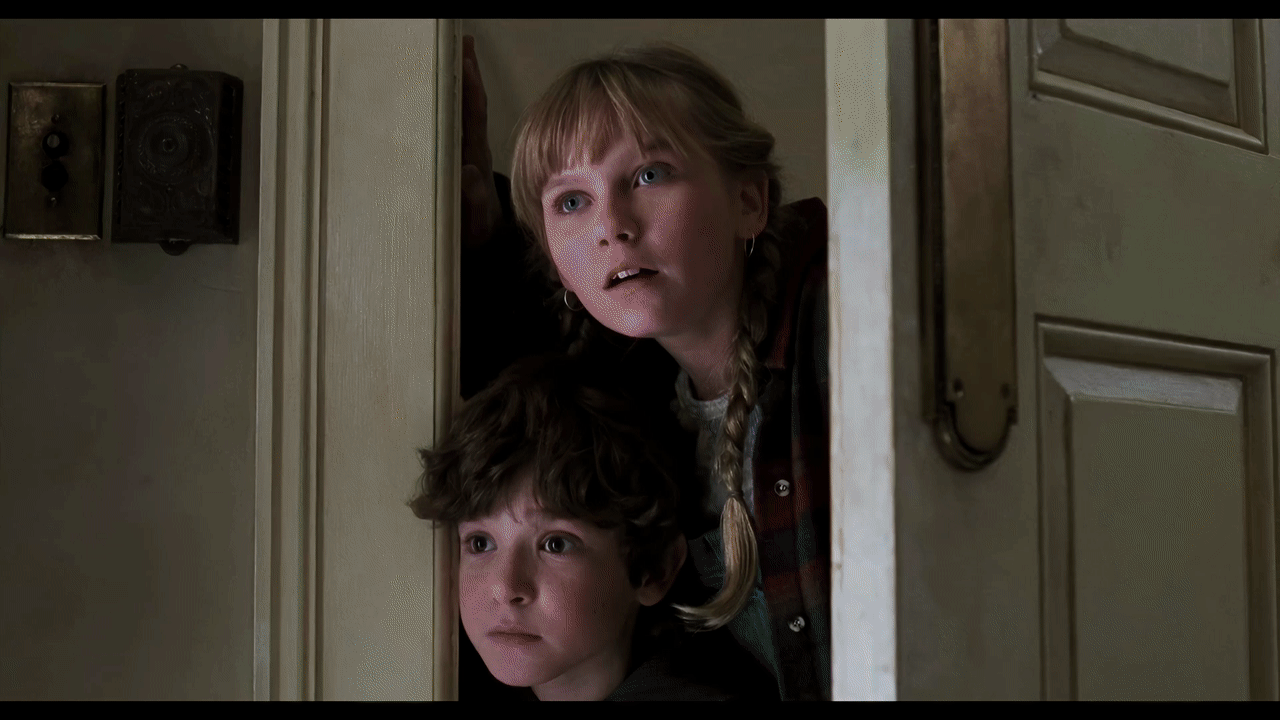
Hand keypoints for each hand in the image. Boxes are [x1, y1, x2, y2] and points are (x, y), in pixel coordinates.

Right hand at [461, 34, 502, 248]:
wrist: (482, 242)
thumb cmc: (476, 229)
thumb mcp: (476, 219)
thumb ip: (473, 198)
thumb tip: (468, 171)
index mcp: (474, 155)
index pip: (473, 115)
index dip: (470, 89)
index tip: (466, 62)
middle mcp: (469, 146)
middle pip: (468, 102)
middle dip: (465, 72)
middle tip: (460, 42)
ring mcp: (462, 149)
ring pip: (460, 109)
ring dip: (457, 80)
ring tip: (453, 51)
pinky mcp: (453, 156)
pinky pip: (451, 122)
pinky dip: (447, 101)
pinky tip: (434, 86)